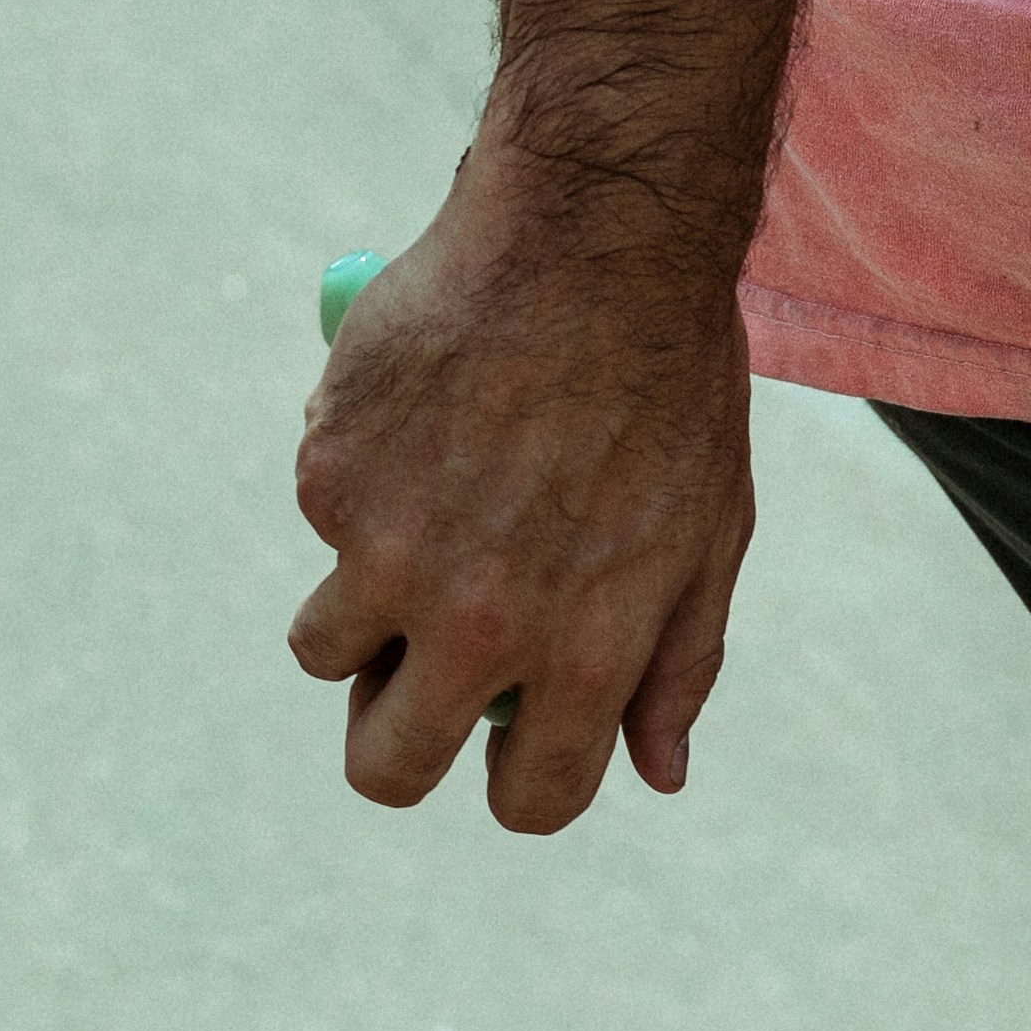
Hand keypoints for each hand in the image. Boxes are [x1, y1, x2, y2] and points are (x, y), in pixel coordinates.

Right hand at [285, 167, 758, 829]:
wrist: (593, 232)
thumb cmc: (667, 382)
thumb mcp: (709, 533)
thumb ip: (678, 665)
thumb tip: (659, 775)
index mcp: (587, 650)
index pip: (533, 798)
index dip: (519, 784)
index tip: (508, 748)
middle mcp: (481, 622)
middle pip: (387, 766)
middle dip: (391, 746)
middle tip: (405, 688)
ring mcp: (391, 552)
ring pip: (324, 650)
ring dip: (357, 610)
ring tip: (418, 519)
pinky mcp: (331, 477)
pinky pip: (321, 521)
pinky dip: (356, 484)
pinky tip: (421, 415)